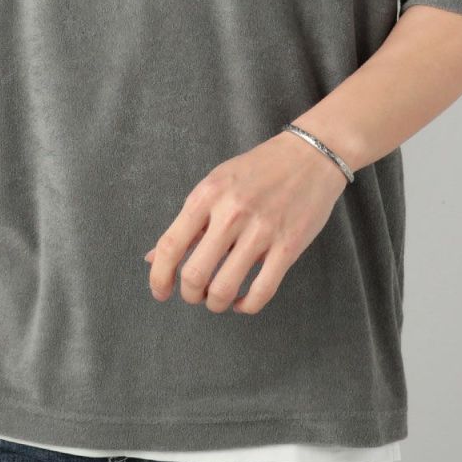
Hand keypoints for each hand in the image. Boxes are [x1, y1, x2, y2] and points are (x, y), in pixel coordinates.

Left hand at [143, 129, 349, 314]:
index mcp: (207, 195)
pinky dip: (246, 306)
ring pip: (224, 288)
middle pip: (195, 274)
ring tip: (217, 298)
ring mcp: (261, 231)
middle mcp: (231, 212)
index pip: (170, 245)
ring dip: (216, 303)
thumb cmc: (258, 169)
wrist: (310, 155)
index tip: (161, 292)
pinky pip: (261, 292)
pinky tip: (242, 301)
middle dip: (190, 294)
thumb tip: (152, 258)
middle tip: (195, 294)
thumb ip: (188, 222)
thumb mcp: (216, 184)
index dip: (159, 277)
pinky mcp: (288, 246)